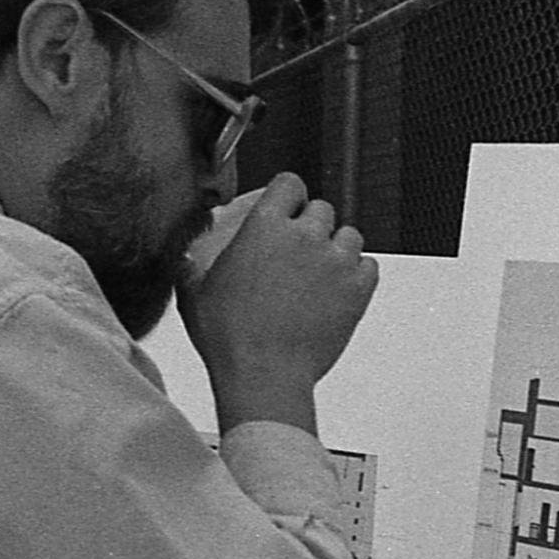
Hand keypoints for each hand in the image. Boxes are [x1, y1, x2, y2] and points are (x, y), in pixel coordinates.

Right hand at [177, 172, 379, 434]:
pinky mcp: (357, 290)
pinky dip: (358, 274)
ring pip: (350, 235)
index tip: (287, 209)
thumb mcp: (196, 290)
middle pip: (322, 208)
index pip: (289, 183)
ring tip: (319, 274)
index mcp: (265, 226)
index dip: (289, 196)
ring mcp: (335, 261)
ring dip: (337, 248)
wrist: (263, 375)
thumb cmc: (229, 338)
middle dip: (312, 226)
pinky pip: (370, 266)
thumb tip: (189, 255)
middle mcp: (304, 236)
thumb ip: (197, 261)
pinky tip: (338, 290)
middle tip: (299, 253)